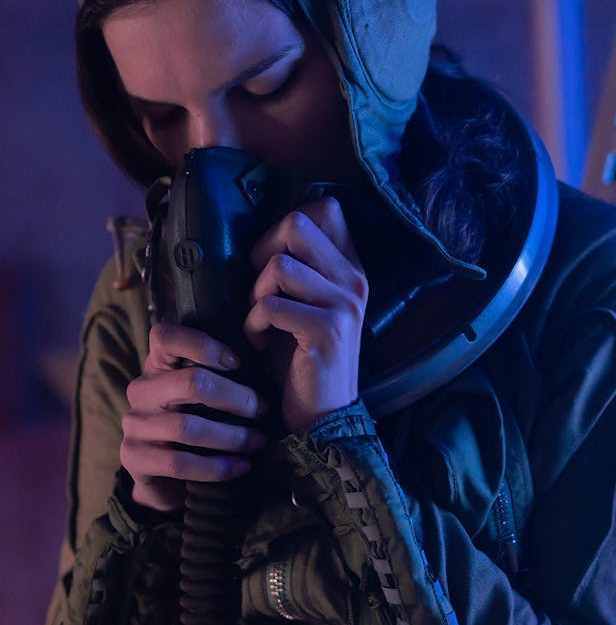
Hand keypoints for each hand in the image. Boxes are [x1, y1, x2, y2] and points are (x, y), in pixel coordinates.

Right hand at [122, 322, 269, 511]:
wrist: (169, 478)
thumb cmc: (200, 422)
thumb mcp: (208, 392)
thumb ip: (223, 372)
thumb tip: (265, 356)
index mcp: (158, 364)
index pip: (165, 336)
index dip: (203, 345)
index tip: (238, 362)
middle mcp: (142, 390)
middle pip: (189, 382)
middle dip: (235, 397)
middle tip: (262, 410)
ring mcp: (134, 425)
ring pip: (187, 427)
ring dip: (231, 436)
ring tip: (258, 440)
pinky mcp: (134, 460)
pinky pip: (179, 463)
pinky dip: (216, 467)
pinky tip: (241, 466)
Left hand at [244, 196, 367, 434]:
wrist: (323, 416)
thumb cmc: (301, 358)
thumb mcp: (304, 305)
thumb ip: (297, 268)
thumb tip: (261, 236)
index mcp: (351, 268)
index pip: (326, 208)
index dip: (285, 225)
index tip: (273, 260)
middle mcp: (354, 280)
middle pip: (297, 224)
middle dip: (263, 253)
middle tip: (260, 289)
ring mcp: (344, 304)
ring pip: (278, 266)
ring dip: (255, 295)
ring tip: (259, 321)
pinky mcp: (326, 329)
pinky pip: (270, 305)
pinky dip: (252, 324)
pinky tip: (258, 342)